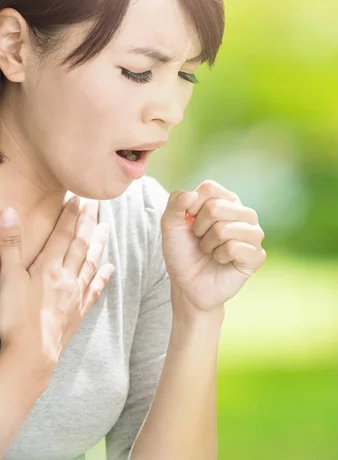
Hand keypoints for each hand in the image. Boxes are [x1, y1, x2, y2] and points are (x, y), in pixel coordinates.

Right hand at [0, 197, 113, 374]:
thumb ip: (10, 244)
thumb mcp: (7, 278)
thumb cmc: (14, 319)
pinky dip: (102, 278)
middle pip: (81, 244)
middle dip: (88, 222)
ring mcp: (74, 296)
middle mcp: (66, 278)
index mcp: (49, 267)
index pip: (63, 234)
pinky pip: (93, 291)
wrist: (29, 358)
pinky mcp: (77, 313)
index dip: (71, 214)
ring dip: (99, 243)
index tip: (79, 197)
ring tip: (107, 228)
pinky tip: (110, 269)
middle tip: (97, 203)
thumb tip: (8, 211)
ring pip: (90, 263)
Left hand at [160, 180, 265, 313]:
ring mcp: (254, 233)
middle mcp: (244, 213)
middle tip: (201, 240)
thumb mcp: (170, 224)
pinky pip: (233, 248)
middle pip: (215, 207)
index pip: (209, 188)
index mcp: (227, 200)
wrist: (188, 286)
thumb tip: (192, 194)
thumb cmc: (182, 252)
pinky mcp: (257, 255)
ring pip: (223, 229)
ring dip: (208, 244)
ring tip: (211, 251)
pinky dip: (219, 257)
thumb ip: (175, 202)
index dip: (192, 206)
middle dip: (199, 228)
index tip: (189, 222)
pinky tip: (221, 261)